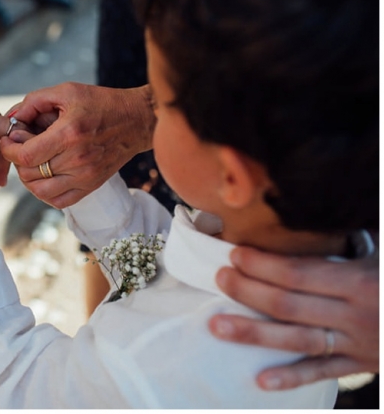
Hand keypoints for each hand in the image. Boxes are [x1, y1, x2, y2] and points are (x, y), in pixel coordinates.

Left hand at [0, 82, 154, 208]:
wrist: (136, 120)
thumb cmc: (100, 102)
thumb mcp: (67, 91)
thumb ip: (35, 101)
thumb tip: (12, 118)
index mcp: (69, 134)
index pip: (26, 155)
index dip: (9, 149)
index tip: (7, 140)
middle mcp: (77, 159)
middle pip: (30, 174)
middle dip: (17, 160)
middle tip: (21, 146)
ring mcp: (85, 176)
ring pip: (40, 191)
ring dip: (28, 178)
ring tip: (32, 162)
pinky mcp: (91, 186)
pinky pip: (59, 201)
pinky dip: (45, 192)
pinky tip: (45, 176)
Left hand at [209, 246, 378, 389]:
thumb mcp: (383, 249)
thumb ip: (356, 232)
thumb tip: (314, 203)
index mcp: (360, 282)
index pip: (298, 273)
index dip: (262, 265)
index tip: (235, 254)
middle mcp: (356, 315)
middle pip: (289, 305)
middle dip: (247, 291)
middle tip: (218, 278)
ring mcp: (357, 343)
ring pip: (296, 340)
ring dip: (253, 334)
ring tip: (216, 326)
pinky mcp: (361, 364)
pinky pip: (322, 372)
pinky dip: (292, 378)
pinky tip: (260, 380)